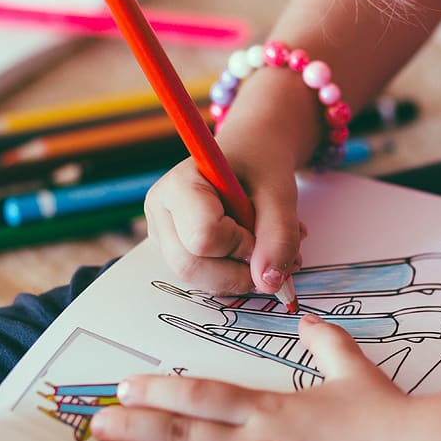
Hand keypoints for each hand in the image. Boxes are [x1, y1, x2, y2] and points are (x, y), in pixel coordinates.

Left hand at [91, 314, 413, 440]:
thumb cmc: (387, 416)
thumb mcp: (354, 368)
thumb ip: (325, 341)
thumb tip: (308, 318)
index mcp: (274, 407)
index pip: (203, 396)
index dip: (160, 392)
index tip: (126, 388)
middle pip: (185, 433)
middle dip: (136, 427)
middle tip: (97, 423)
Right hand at [144, 146, 303, 296]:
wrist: (252, 156)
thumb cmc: (260, 165)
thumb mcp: (279, 192)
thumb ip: (279, 235)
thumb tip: (270, 284)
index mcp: (178, 185)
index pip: (203, 235)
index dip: (241, 243)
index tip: (261, 227)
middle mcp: (160, 213)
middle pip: (190, 266)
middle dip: (239, 271)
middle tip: (270, 252)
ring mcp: (163, 237)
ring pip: (198, 280)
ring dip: (242, 276)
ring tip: (269, 249)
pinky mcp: (176, 253)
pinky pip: (205, 280)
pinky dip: (236, 276)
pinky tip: (253, 253)